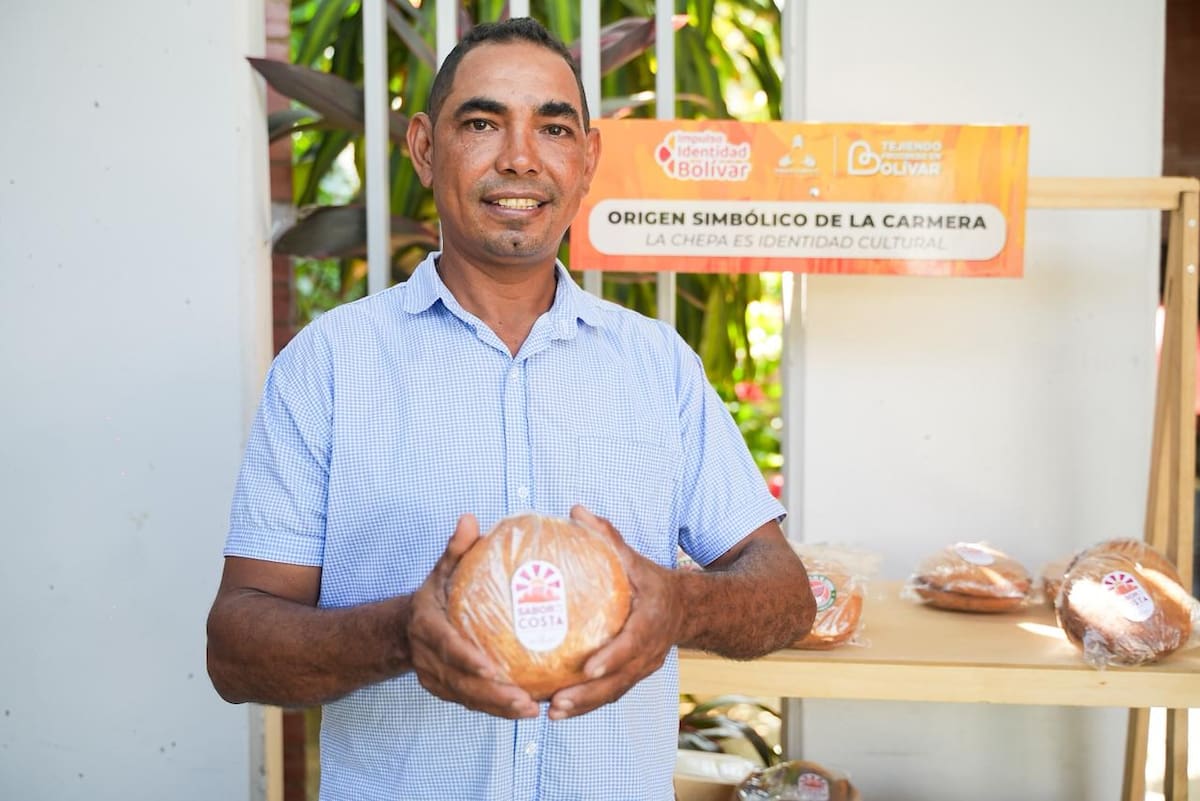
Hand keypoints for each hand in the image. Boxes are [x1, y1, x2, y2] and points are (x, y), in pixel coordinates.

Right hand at [407, 513, 538, 718]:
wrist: (404, 629)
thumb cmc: (435, 594)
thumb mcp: (441, 570)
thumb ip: (456, 549)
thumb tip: (470, 519)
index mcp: (427, 627)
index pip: (448, 646)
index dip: (469, 659)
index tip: (494, 668)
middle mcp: (427, 658)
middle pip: (461, 682)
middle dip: (493, 695)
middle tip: (526, 700)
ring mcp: (433, 679)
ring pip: (467, 698)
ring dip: (498, 708)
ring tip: (531, 709)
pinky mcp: (444, 691)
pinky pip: (471, 702)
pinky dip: (495, 709)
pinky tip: (525, 709)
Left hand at [546, 505, 685, 719]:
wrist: (692, 609)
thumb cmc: (656, 582)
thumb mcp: (637, 560)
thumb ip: (609, 538)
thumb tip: (576, 510)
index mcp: (651, 623)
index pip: (631, 644)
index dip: (610, 658)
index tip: (586, 669)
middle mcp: (649, 652)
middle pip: (619, 680)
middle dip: (588, 696)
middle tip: (557, 703)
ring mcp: (643, 668)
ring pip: (614, 692)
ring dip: (584, 706)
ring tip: (552, 713)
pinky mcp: (635, 675)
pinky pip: (611, 693)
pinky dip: (587, 704)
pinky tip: (558, 708)